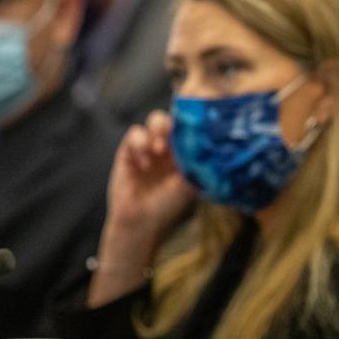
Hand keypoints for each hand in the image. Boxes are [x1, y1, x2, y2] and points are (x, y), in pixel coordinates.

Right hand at [105, 110, 196, 242]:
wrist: (140, 221)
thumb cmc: (168, 206)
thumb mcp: (188, 185)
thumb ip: (195, 164)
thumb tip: (209, 146)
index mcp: (186, 152)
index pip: (192, 127)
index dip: (194, 122)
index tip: (196, 125)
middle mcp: (170, 146)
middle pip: (175, 117)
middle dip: (174, 123)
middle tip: (174, 138)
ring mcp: (150, 146)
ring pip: (155, 119)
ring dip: (158, 130)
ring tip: (158, 150)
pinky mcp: (129, 150)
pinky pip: (135, 133)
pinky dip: (140, 143)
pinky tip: (144, 164)